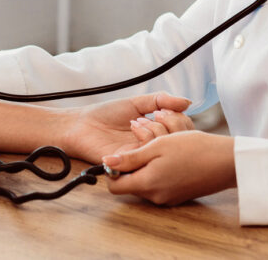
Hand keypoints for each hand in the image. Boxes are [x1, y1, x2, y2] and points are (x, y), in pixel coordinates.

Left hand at [60, 92, 192, 162]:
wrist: (81, 124)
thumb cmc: (107, 113)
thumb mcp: (138, 103)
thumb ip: (161, 100)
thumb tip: (187, 102)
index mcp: (157, 136)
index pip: (181, 134)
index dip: (180, 122)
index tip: (169, 110)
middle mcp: (151, 151)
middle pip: (175, 145)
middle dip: (168, 128)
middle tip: (153, 117)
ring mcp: (142, 160)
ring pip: (162, 153)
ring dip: (154, 135)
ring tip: (137, 123)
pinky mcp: (131, 167)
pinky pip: (146, 160)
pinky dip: (143, 144)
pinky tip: (133, 130)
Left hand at [102, 131, 235, 204]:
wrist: (226, 161)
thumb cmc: (193, 149)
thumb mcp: (157, 146)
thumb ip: (130, 158)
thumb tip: (106, 163)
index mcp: (147, 184)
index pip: (115, 186)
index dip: (113, 169)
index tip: (122, 152)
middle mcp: (156, 196)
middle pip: (130, 182)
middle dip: (133, 162)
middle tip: (146, 141)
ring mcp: (168, 198)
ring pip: (145, 181)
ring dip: (147, 164)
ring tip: (162, 144)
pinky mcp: (178, 196)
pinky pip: (159, 184)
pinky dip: (159, 170)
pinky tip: (172, 154)